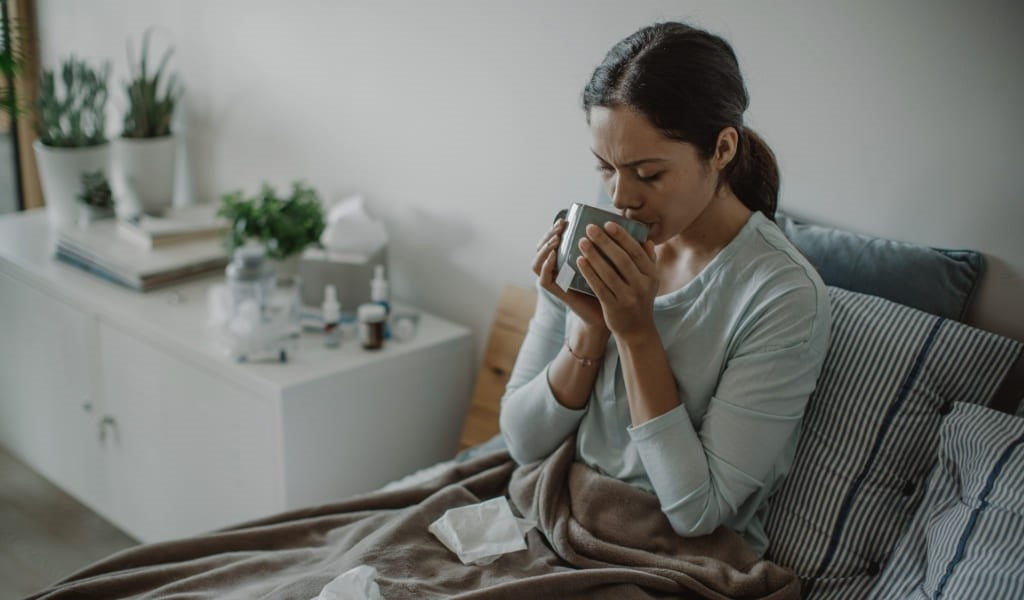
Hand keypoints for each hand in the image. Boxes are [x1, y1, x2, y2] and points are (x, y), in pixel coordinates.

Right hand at [532, 218, 606, 331]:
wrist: (610, 311)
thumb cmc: (610, 284)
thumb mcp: (605, 260)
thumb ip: (602, 244)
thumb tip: (613, 220)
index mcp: (564, 260)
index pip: (550, 241)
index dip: (554, 229)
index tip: (565, 219)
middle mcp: (556, 270)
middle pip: (541, 249)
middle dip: (549, 235)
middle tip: (561, 226)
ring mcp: (554, 282)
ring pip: (537, 263)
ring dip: (544, 249)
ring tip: (556, 239)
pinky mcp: (557, 293)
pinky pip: (543, 279)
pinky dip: (546, 266)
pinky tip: (554, 256)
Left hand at [575, 221, 658, 339]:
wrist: (637, 330)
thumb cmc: (640, 299)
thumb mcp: (650, 281)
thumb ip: (649, 260)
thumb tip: (646, 239)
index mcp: (650, 275)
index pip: (636, 251)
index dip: (622, 236)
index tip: (608, 224)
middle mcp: (641, 285)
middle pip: (622, 259)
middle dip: (605, 242)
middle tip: (590, 228)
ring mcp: (628, 297)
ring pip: (609, 273)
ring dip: (594, 255)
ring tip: (581, 242)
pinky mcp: (614, 307)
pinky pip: (599, 287)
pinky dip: (589, 273)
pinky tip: (580, 262)